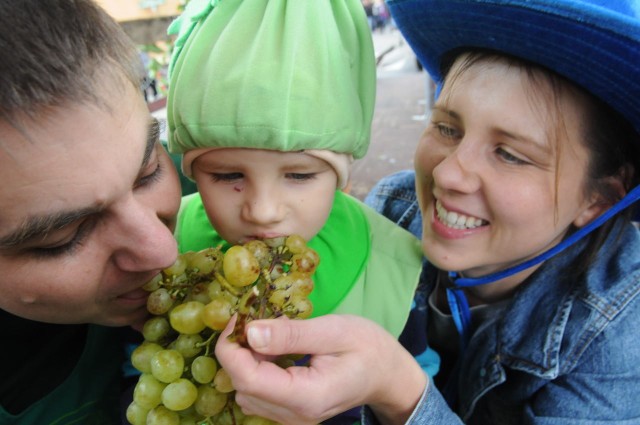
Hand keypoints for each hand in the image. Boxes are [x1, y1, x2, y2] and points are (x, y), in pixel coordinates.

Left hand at [215, 314, 426, 424]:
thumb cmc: (368, 347)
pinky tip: (272, 350)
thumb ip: (291, 335)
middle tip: (251, 319)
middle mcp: (295, 415)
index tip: (238, 319)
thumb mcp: (333, 331)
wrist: (388, 374)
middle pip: (243, 387)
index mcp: (307, 396)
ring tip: (265, 334)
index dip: (232, 349)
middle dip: (238, 352)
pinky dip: (257, 370)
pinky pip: (259, 395)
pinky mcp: (291, 413)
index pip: (249, 379)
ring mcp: (292, 418)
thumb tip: (250, 333)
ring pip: (246, 393)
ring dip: (246, 361)